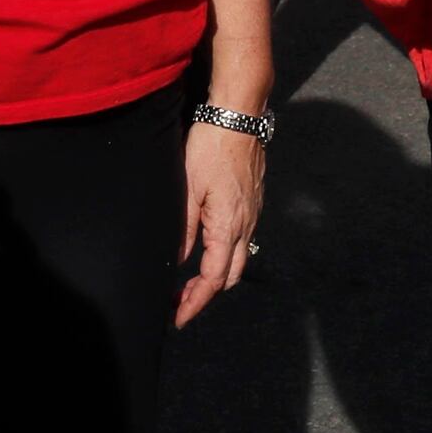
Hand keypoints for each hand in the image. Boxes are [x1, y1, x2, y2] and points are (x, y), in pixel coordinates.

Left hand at [175, 121, 263, 325]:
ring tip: (191, 281)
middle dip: (206, 294)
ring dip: (217, 276)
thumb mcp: (188, 187)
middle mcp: (245, 225)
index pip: (213, 278)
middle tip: (180, 303)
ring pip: (239, 259)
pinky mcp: (253, 201)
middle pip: (231, 276)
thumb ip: (184, 227)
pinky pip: (242, 239)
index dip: (195, 302)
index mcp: (228, 226)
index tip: (178, 317)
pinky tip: (208, 249)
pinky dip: (225, 255)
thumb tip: (178, 260)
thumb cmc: (211, 147)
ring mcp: (252, 213)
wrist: (239, 115)